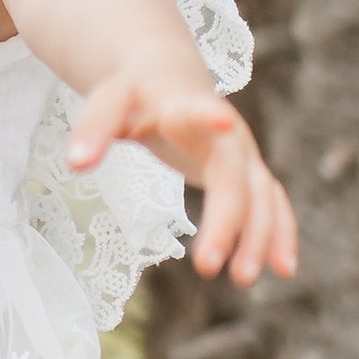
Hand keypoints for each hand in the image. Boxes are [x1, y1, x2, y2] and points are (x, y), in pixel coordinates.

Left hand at [67, 78, 298, 289]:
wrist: (172, 78)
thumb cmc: (137, 94)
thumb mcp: (109, 101)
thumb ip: (93, 128)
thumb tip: (75, 163)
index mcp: (187, 106)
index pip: (197, 110)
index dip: (208, 115)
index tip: (222, 120)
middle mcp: (227, 133)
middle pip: (233, 177)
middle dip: (227, 221)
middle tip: (206, 267)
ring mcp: (243, 155)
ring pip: (261, 196)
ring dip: (259, 237)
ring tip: (244, 281)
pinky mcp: (249, 174)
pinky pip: (273, 204)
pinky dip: (280, 233)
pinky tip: (283, 269)